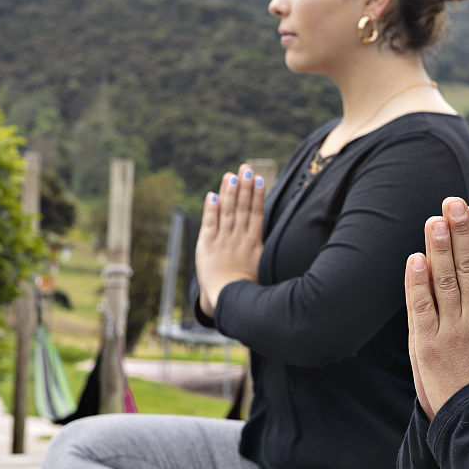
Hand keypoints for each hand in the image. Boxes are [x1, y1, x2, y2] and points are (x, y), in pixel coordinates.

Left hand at [196, 164, 265, 313]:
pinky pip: (209, 225)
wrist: (228, 300)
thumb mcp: (261, 261)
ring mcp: (222, 242)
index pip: (256, 213)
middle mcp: (238, 239)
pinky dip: (211, 210)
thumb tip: (263, 219)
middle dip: (244, 187)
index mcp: (254, 242)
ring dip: (229, 192)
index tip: (259, 178)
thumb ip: (260, 239)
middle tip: (246, 168)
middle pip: (243, 208)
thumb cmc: (248, 282)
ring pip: (228, 212)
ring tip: (232, 175)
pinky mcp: (206, 247)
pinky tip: (213, 195)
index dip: (257, 195)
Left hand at [405, 197, 468, 418]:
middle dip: (458, 231)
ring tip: (434, 219)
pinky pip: (420, 307)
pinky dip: (416, 282)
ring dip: (438, 247)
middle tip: (451, 202)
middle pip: (466, 266)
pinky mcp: (427, 347)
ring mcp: (451, 332)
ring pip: (443, 280)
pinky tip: (415, 258)